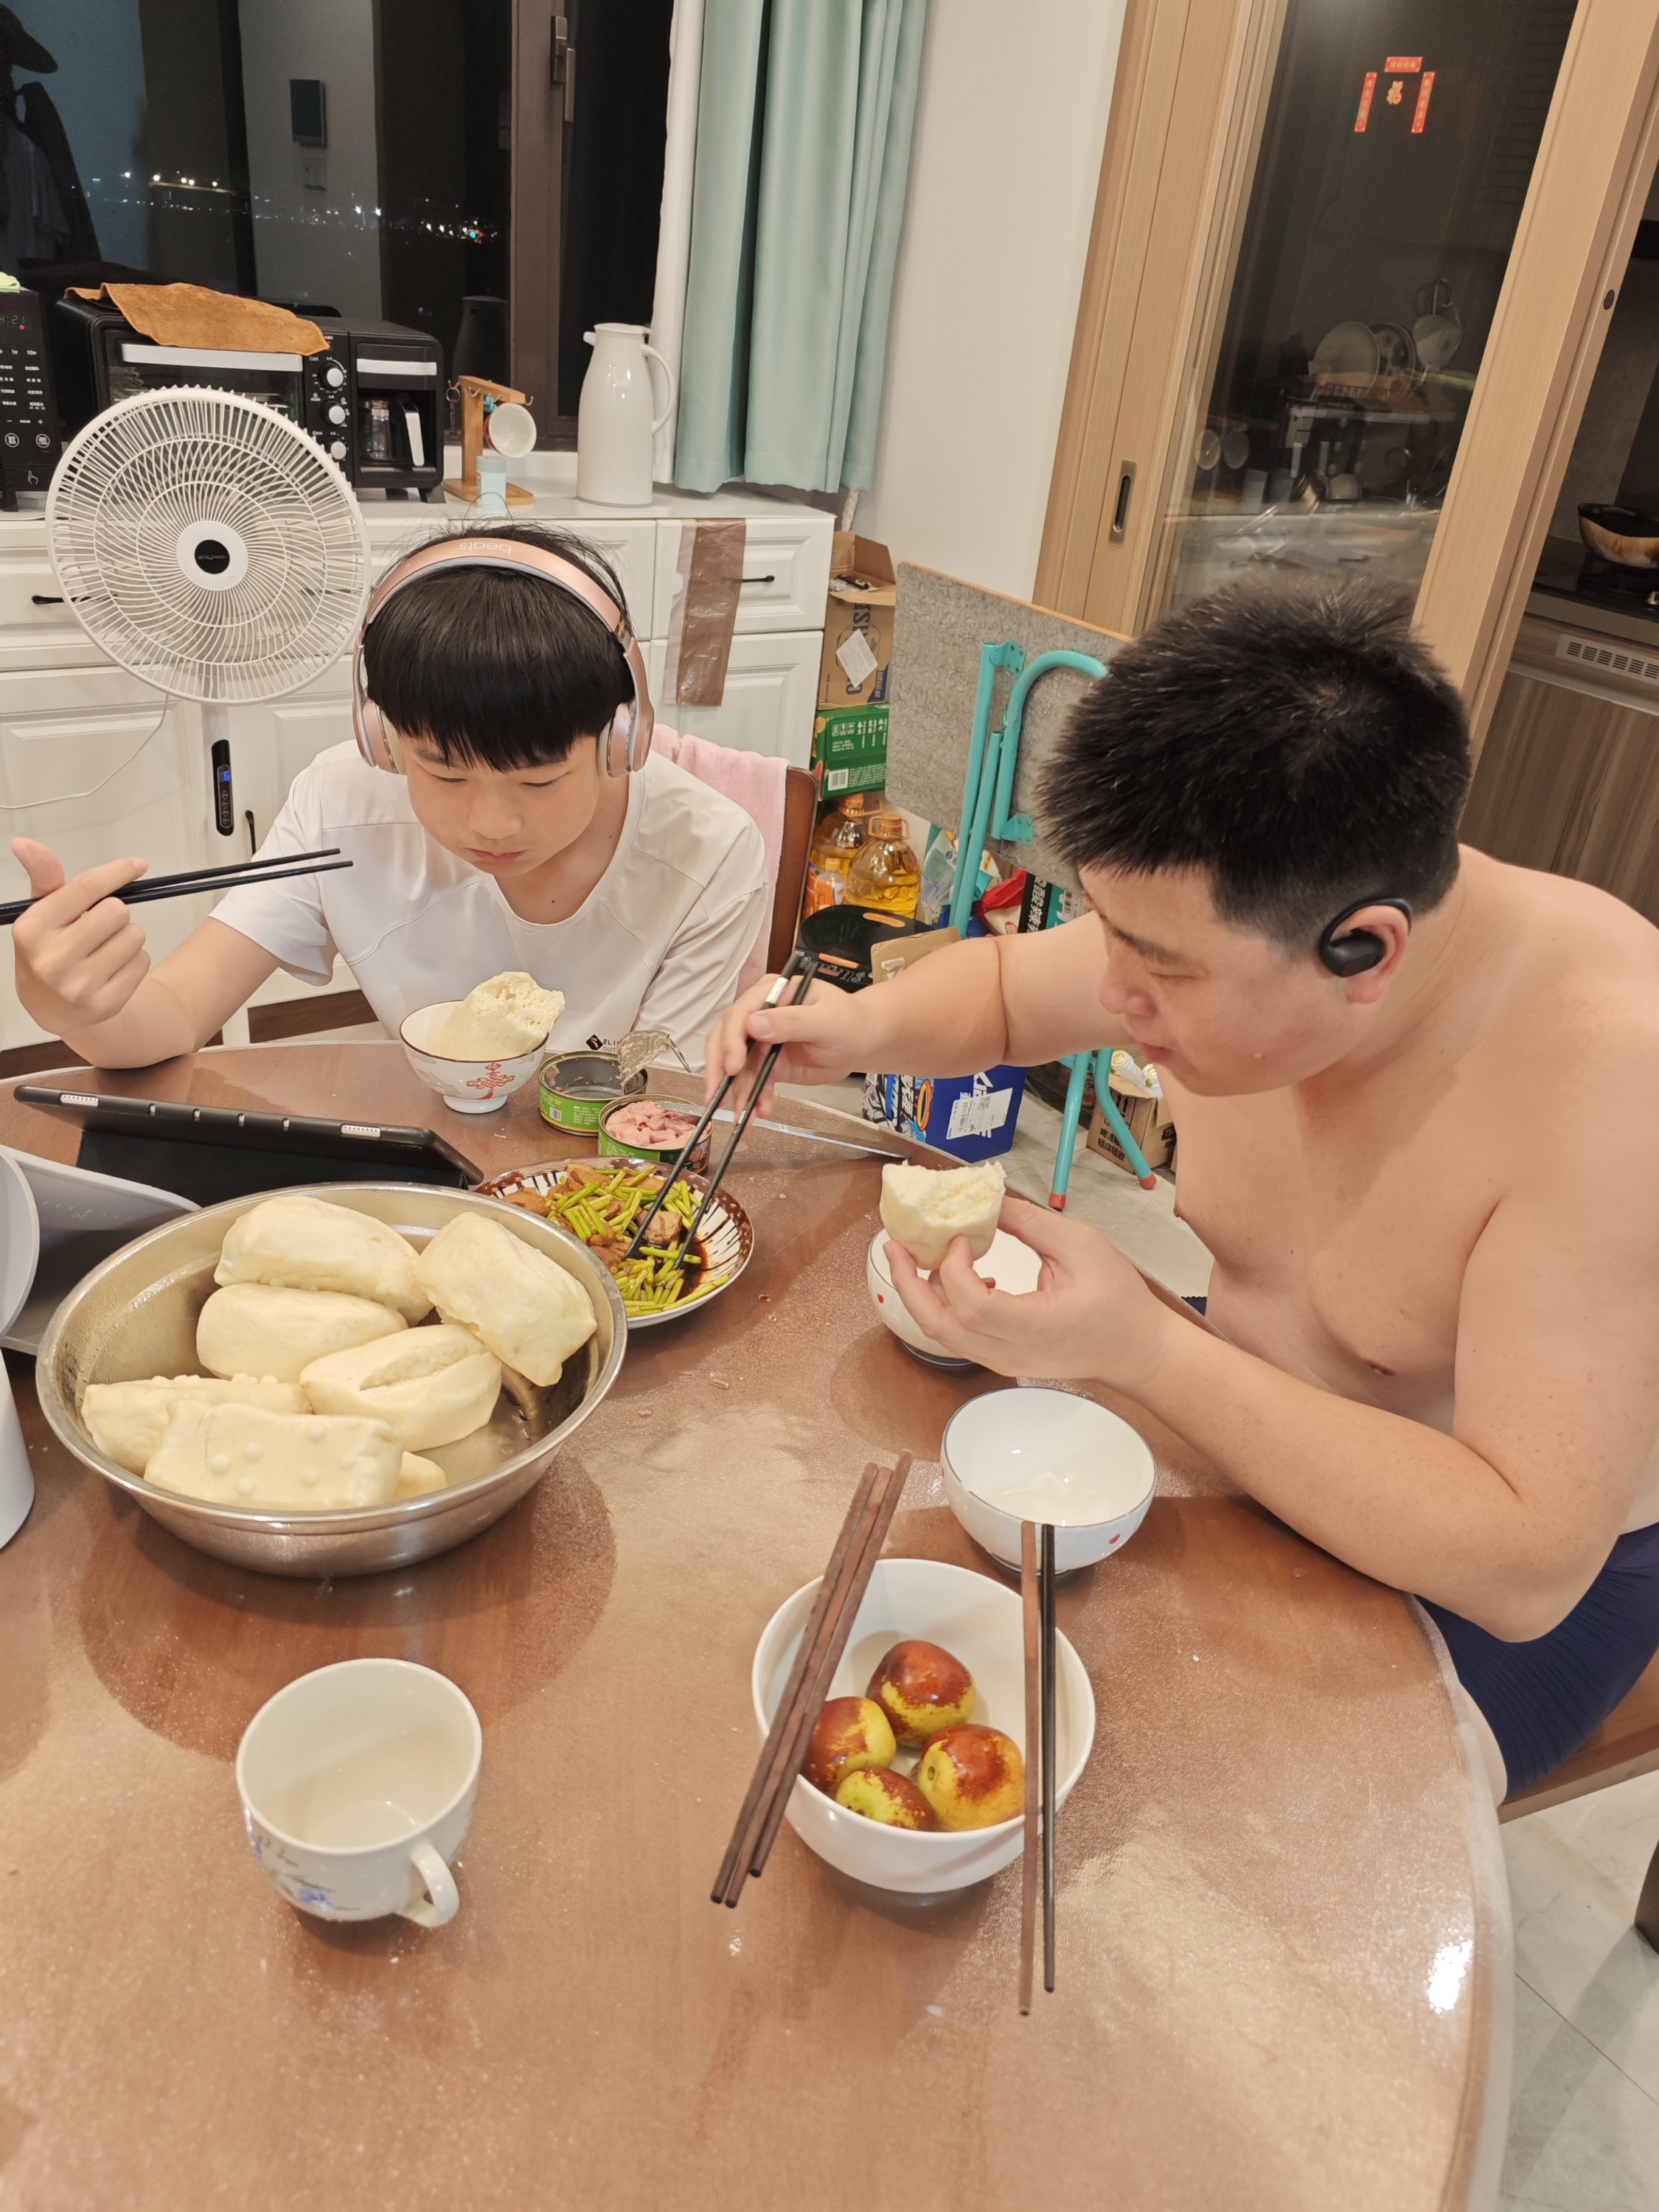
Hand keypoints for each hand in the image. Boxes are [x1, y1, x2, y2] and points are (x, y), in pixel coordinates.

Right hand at [9, 838, 151, 1035]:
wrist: (53, 1007)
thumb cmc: (50, 950)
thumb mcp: (43, 913)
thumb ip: (45, 877)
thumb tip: (24, 844)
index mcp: (33, 929)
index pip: (86, 887)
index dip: (117, 871)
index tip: (136, 865)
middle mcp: (52, 959)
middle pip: (117, 911)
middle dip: (114, 914)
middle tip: (99, 927)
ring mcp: (79, 985)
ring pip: (134, 936)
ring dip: (126, 937)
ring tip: (103, 949)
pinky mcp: (105, 1003)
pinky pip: (142, 961)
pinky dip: (134, 961)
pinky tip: (111, 969)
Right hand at [702, 974, 864, 1111]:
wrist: (861, 1042)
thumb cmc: (848, 1022)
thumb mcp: (825, 1020)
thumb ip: (791, 1021)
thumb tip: (753, 1025)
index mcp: (771, 992)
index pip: (740, 1013)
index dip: (731, 1039)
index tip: (733, 1066)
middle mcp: (759, 1013)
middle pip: (726, 1038)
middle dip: (719, 1067)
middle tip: (715, 1094)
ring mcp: (761, 1039)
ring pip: (737, 1065)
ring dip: (738, 1090)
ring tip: (742, 1115)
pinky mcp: (767, 1062)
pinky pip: (753, 1080)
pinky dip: (754, 1097)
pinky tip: (761, 1111)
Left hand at [885, 1193, 1176, 1394]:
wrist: (1137, 1349)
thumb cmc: (1119, 1301)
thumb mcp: (1082, 1247)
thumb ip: (1030, 1224)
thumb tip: (987, 1201)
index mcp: (1035, 1327)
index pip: (971, 1305)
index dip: (954, 1268)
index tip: (960, 1235)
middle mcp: (1011, 1353)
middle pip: (940, 1328)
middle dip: (909, 1284)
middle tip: (895, 1246)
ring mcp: (1004, 1362)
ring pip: (945, 1336)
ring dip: (923, 1295)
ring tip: (916, 1257)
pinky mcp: (1003, 1360)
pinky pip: (961, 1338)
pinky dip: (947, 1308)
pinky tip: (961, 1278)